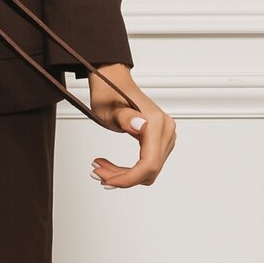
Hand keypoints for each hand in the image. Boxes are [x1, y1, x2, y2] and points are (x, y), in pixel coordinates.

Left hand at [87, 64, 176, 187]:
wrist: (113, 81)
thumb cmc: (109, 92)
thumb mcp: (109, 108)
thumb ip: (124, 117)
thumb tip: (141, 126)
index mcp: (156, 123)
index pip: (149, 164)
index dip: (128, 178)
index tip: (107, 181)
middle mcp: (166, 130)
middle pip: (149, 170)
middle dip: (123, 177)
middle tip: (97, 172)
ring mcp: (165, 136)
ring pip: (148, 170)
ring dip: (124, 174)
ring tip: (101, 168)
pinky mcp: (160, 140)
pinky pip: (147, 163)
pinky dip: (129, 169)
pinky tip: (111, 166)